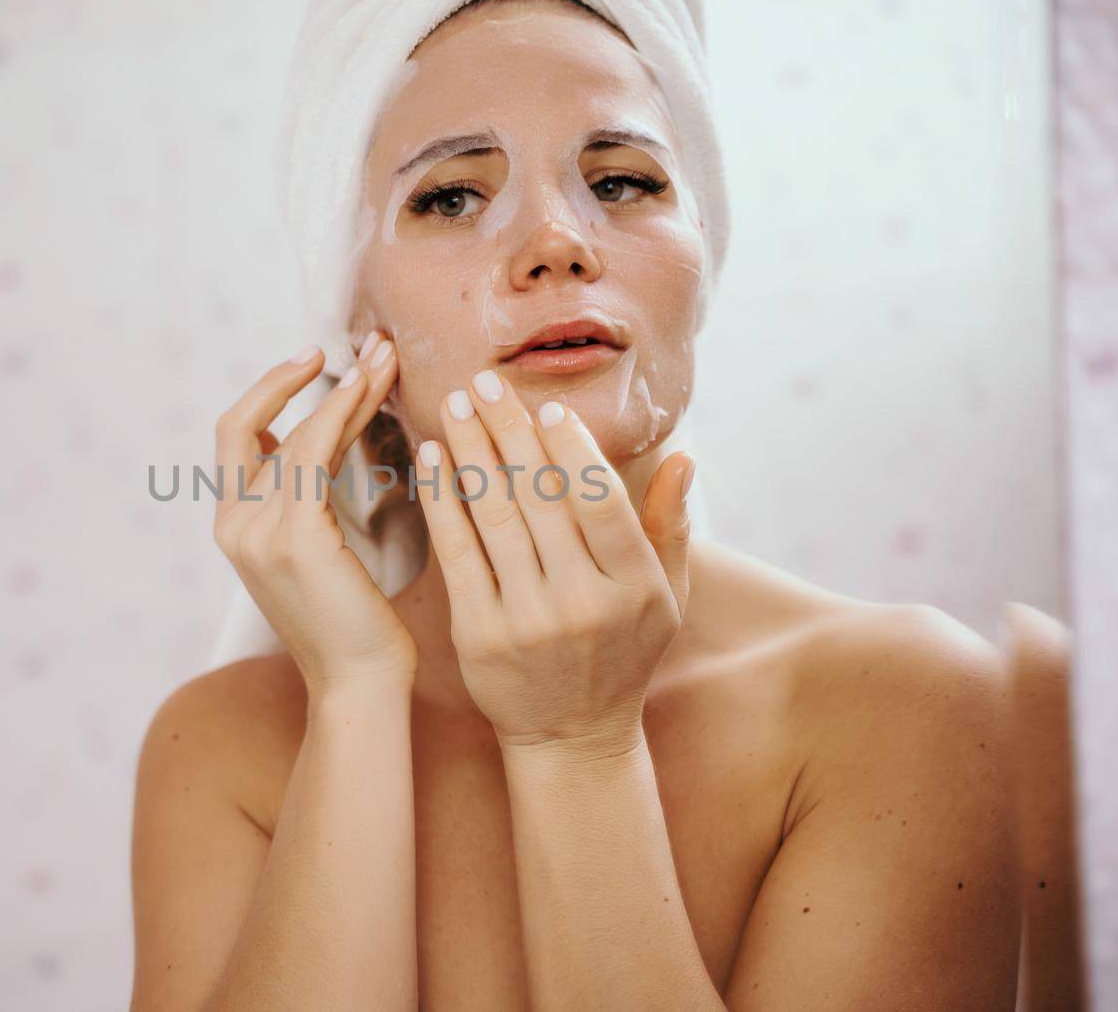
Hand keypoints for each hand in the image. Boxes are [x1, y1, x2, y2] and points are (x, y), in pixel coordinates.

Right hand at [213, 333, 415, 694]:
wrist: (359, 684)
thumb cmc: (354, 624)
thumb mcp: (317, 551)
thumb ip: (305, 498)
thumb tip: (316, 440)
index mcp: (233, 528)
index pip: (237, 435)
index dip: (270, 390)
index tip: (316, 360)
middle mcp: (232, 525)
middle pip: (255, 422)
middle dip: (312, 379)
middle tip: (373, 346)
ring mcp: (255, 531)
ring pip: (294, 433)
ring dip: (345, 389)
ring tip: (388, 358)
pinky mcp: (292, 537)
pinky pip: (312, 453)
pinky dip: (341, 413)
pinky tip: (373, 392)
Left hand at [413, 370, 693, 757]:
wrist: (571, 737)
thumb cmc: (622, 655)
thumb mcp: (666, 600)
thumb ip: (670, 528)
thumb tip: (684, 459)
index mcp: (633, 588)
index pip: (599, 501)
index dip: (571, 448)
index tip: (546, 403)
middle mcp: (582, 603)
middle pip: (539, 497)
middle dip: (508, 430)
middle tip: (484, 380)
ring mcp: (527, 621)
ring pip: (494, 516)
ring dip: (471, 451)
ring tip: (455, 403)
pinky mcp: (479, 635)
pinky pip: (457, 552)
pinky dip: (441, 499)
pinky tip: (433, 457)